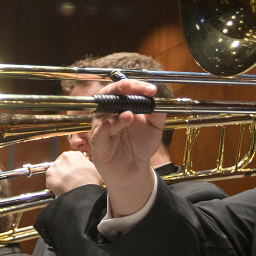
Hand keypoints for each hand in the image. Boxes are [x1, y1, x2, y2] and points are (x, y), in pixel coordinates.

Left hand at [46, 151, 100, 196]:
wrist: (82, 190)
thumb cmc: (90, 181)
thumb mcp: (95, 168)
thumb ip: (87, 165)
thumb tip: (86, 168)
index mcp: (75, 154)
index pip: (69, 158)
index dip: (71, 167)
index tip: (72, 172)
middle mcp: (64, 156)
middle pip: (61, 163)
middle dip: (63, 171)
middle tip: (68, 180)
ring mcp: (56, 165)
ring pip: (54, 171)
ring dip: (58, 178)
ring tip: (65, 186)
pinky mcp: (49, 174)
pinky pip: (49, 180)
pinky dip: (53, 185)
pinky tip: (61, 189)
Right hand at [89, 79, 164, 216]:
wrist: (135, 169)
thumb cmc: (140, 145)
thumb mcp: (154, 127)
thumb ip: (157, 112)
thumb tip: (157, 97)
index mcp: (121, 106)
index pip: (125, 90)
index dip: (136, 86)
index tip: (151, 90)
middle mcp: (109, 114)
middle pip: (108, 95)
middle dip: (118, 89)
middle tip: (130, 86)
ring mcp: (101, 128)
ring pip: (103, 115)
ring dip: (116, 113)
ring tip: (129, 115)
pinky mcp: (98, 145)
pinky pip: (97, 135)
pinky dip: (102, 129)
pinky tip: (108, 126)